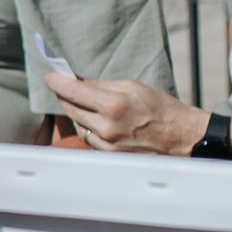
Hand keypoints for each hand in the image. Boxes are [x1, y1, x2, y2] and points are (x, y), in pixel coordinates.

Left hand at [46, 71, 202, 156]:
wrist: (182, 138)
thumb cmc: (162, 109)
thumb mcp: (134, 87)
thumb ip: (103, 85)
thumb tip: (79, 82)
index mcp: (113, 105)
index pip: (73, 91)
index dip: (57, 82)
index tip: (50, 76)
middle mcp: (107, 126)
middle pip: (71, 107)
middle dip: (65, 95)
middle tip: (64, 85)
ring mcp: (107, 143)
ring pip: (77, 123)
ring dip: (77, 111)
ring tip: (85, 103)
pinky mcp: (109, 154)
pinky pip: (88, 137)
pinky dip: (87, 126)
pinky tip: (96, 120)